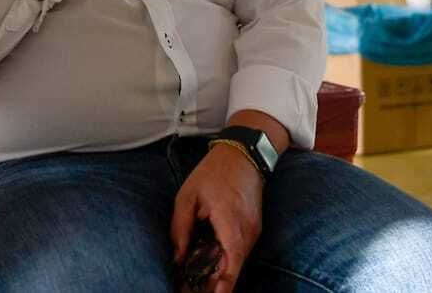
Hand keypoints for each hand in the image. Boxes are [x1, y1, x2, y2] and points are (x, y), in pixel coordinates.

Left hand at [171, 145, 262, 292]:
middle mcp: (247, 232)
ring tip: (196, 281)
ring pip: (236, 262)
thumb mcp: (187, 196)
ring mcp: (253, 231)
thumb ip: (181, 228)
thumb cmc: (213, 172)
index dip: (220, 288)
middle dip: (215, 284)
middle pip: (232, 269)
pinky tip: (209, 264)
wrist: (243, 153)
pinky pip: (239, 251)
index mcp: (230, 224)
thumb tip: (178, 258)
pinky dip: (226, 260)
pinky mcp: (253, 228)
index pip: (229, 267)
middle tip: (190, 290)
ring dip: (220, 274)